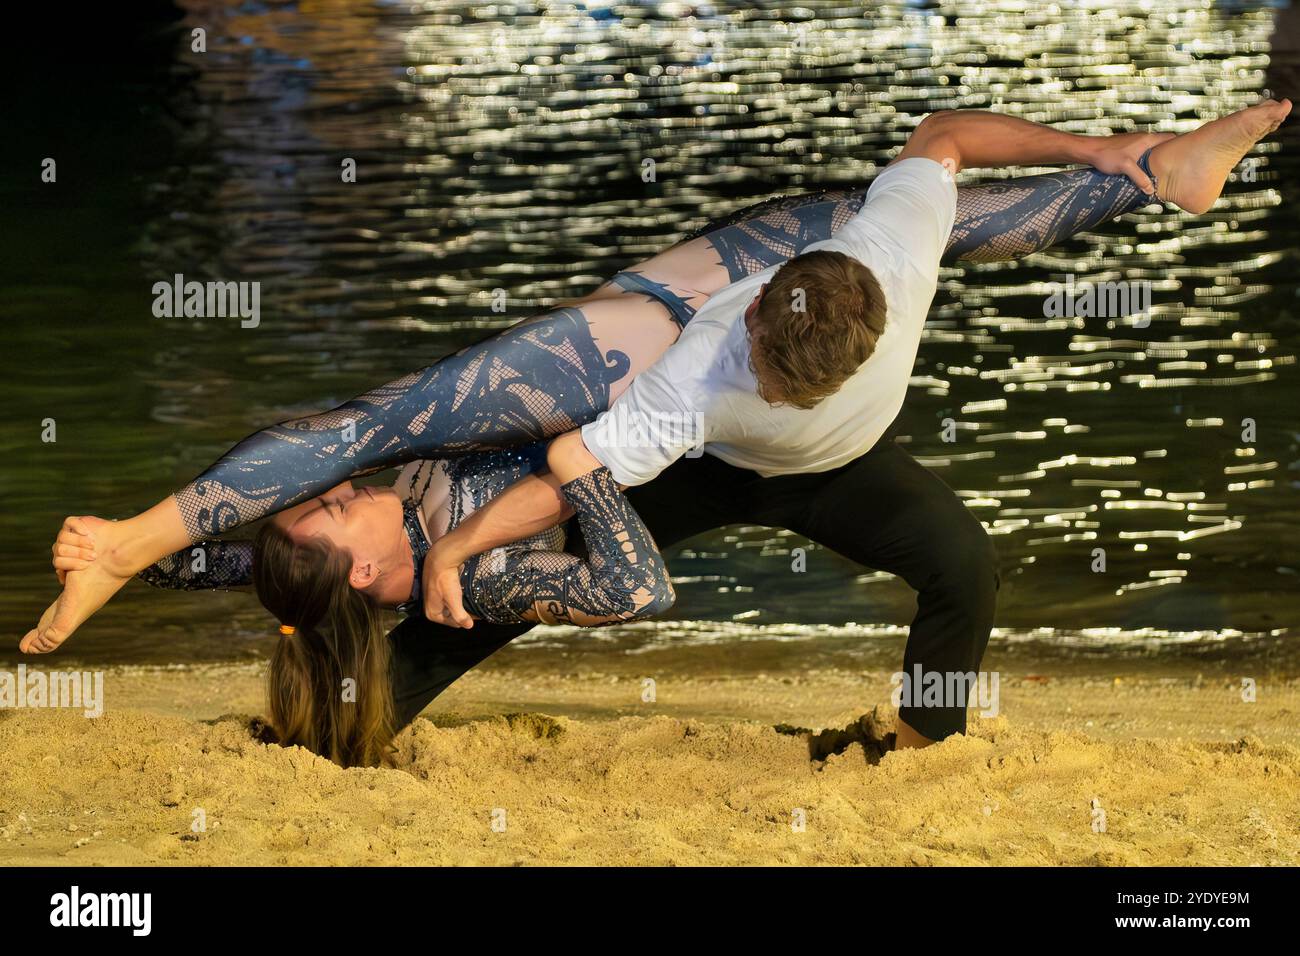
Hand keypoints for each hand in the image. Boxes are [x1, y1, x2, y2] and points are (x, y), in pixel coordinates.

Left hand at [23, 515, 138, 653]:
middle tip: (81, 571)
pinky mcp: (77, 528)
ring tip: (93, 555)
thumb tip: (27, 649)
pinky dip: (80, 534)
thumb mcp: (72, 614)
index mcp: (72, 595)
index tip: (29, 643)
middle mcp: (73, 569)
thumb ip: (54, 633)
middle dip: (70, 564)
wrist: (119, 555)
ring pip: (57, 548)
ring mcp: (75, 547)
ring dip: (77, 551)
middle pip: (58, 564)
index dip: (43, 624)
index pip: (54, 610)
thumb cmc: (100, 583)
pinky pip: (65, 529)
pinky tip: (92, 539)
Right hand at [421, 544, 472, 628]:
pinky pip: (449, 597)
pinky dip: (456, 596)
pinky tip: (462, 591)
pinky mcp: (436, 589)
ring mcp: (433, 598)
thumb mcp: (454, 601)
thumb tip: (469, 626)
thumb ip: (460, 616)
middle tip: (475, 607)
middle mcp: (430, 608)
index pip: (454, 623)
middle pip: (451, 615)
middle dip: (463, 612)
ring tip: (470, 599)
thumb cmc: (446, 581)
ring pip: (451, 606)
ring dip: (460, 604)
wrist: (440, 559)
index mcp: (432, 614)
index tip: (478, 614)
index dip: (466, 619)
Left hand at [1084, 131, 1175, 194]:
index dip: (1182, 144)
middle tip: (1180, 167)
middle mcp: (1144, 138)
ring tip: (1166, 172)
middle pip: (1164, 144)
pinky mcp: (1128, 148)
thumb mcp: (1126, 167)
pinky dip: (1149, 161)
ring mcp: (1136, 143)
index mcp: (1147, 139)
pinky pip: (1144, 154)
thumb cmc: (1107, 155)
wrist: (1089, 150)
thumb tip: (1152, 190)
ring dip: (1159, 159)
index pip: (1171, 137)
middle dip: (1172, 155)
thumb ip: (1140, 178)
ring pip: (1154, 150)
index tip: (1189, 155)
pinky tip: (1148, 171)